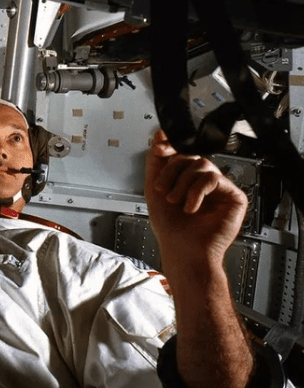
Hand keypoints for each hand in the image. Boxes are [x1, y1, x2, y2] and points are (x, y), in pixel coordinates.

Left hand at [144, 130, 247, 274]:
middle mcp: (203, 183)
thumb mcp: (154, 190)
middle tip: (164, 192)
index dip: (171, 148)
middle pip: (189, 157)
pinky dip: (197, 191)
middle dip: (171, 172)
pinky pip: (214, 178)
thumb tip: (159, 136)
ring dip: (183, 183)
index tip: (160, 148)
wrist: (184, 251)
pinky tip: (192, 207)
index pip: (181, 154)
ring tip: (177, 202)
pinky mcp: (233, 196)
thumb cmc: (170, 228)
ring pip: (201, 164)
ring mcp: (219, 189)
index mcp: (186, 180)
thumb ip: (155, 162)